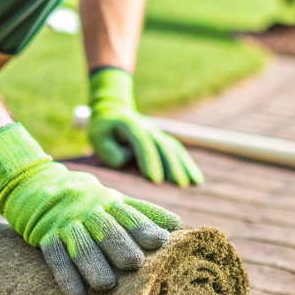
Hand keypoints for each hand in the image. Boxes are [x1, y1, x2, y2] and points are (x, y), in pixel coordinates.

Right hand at [0, 123, 181, 294]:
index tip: (161, 241)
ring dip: (92, 265)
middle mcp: (88, 212)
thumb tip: (178, 225)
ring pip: (80, 245)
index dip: (144, 227)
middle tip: (134, 264)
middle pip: (106, 229)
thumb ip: (142, 213)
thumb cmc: (87, 200)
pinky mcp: (45, 237)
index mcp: (109, 202)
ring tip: (106, 286)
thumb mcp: (112, 200)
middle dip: (119, 245)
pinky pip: (55, 257)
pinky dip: (65, 276)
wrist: (36, 185)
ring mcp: (66, 224)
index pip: (129, 215)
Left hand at [87, 68, 203, 186]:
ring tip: (195, 183)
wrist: (113, 110)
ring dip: (185, 165)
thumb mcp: (97, 137)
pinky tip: (196, 179)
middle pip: (163, 145)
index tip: (154, 179)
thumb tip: (126, 159)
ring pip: (174, 147)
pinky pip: (177, 151)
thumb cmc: (103, 129)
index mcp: (130, 125)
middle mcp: (147, 127)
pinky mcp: (162, 139)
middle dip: (172, 165)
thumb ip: (109, 150)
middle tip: (180, 184)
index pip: (141, 142)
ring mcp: (157, 132)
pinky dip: (187, 164)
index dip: (149, 159)